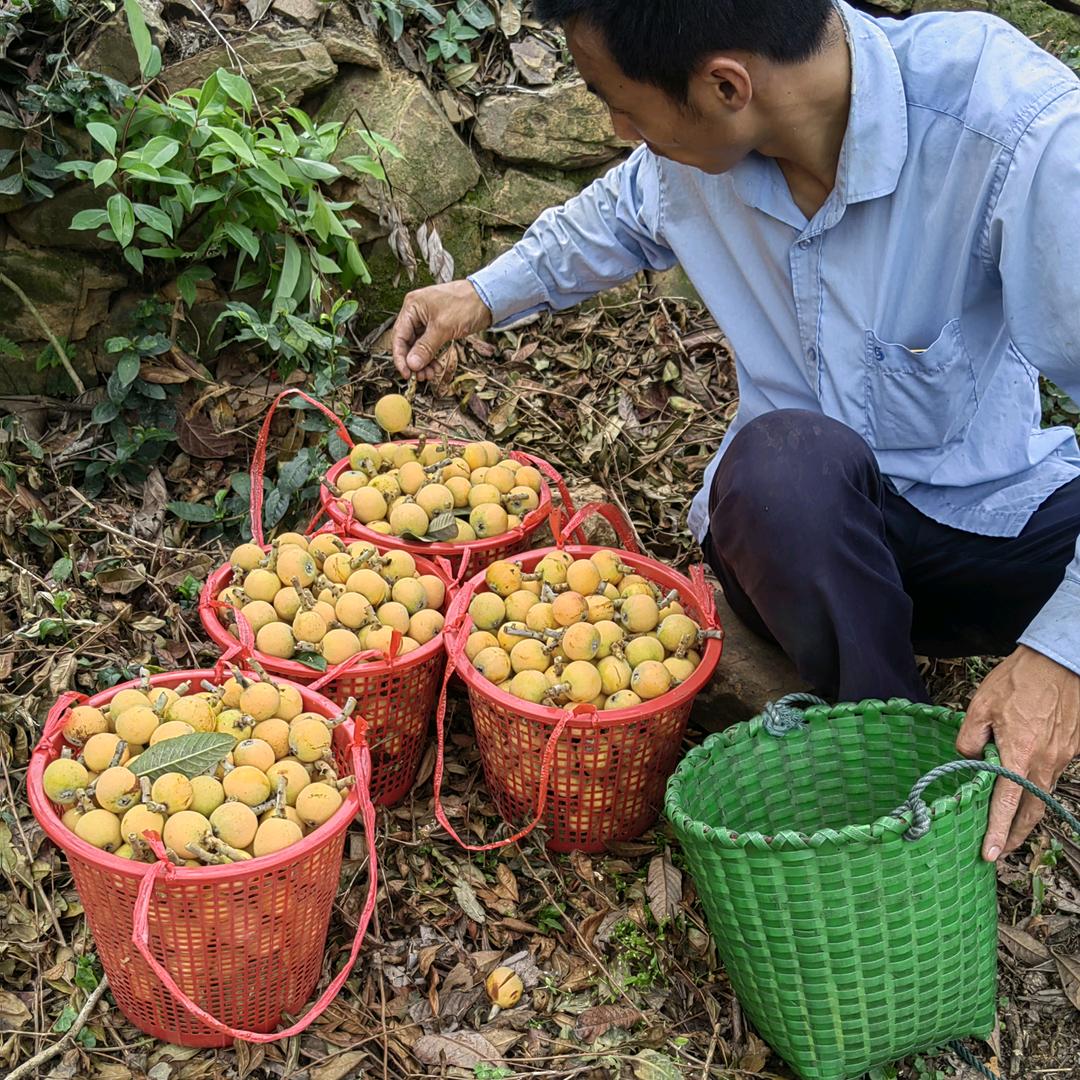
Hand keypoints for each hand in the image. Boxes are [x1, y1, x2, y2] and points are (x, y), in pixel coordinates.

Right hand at [392, 280, 491, 381]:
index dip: (401, 357)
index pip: (399, 336)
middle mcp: (416, 312)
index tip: (407, 374)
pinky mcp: (438, 326)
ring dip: (423, 361)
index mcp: (412, 306)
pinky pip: (429, 344)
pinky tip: (436, 365)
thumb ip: (426, 347)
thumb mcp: (443, 327)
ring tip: (430, 374)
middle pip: (408, 342)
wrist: (488, 298)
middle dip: (414, 361)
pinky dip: (431, 356)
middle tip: (421, 376)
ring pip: (418, 345)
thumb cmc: (465, 304)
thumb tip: (412, 364)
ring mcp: (427, 319)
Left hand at [956, 645, 1079, 860]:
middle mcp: (1044, 762)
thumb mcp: (981, 704)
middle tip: (1001, 850)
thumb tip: (967, 756)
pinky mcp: (1070, 749)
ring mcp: (1061, 757)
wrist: (1061, 661)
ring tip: (1011, 827)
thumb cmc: (1019, 680)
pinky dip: (1038, 788)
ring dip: (1027, 814)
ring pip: (1042, 795)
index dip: (997, 831)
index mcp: (1018, 754)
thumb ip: (970, 736)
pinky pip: (1051, 775)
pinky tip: (1025, 788)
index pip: (1005, 804)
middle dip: (1016, 834)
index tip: (990, 853)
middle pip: (1031, 811)